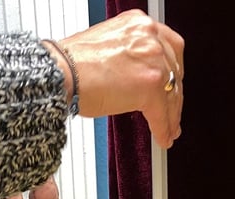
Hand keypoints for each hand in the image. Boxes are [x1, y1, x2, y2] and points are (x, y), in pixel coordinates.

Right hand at [46, 10, 184, 148]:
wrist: (60, 74)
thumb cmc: (70, 64)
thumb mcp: (106, 46)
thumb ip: (127, 55)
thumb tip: (134, 75)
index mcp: (139, 24)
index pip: (168, 50)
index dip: (171, 73)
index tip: (170, 86)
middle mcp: (150, 37)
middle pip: (174, 72)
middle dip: (173, 95)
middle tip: (172, 111)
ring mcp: (153, 60)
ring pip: (171, 94)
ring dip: (171, 116)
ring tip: (169, 131)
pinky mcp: (150, 86)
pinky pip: (162, 113)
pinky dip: (163, 128)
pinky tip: (163, 137)